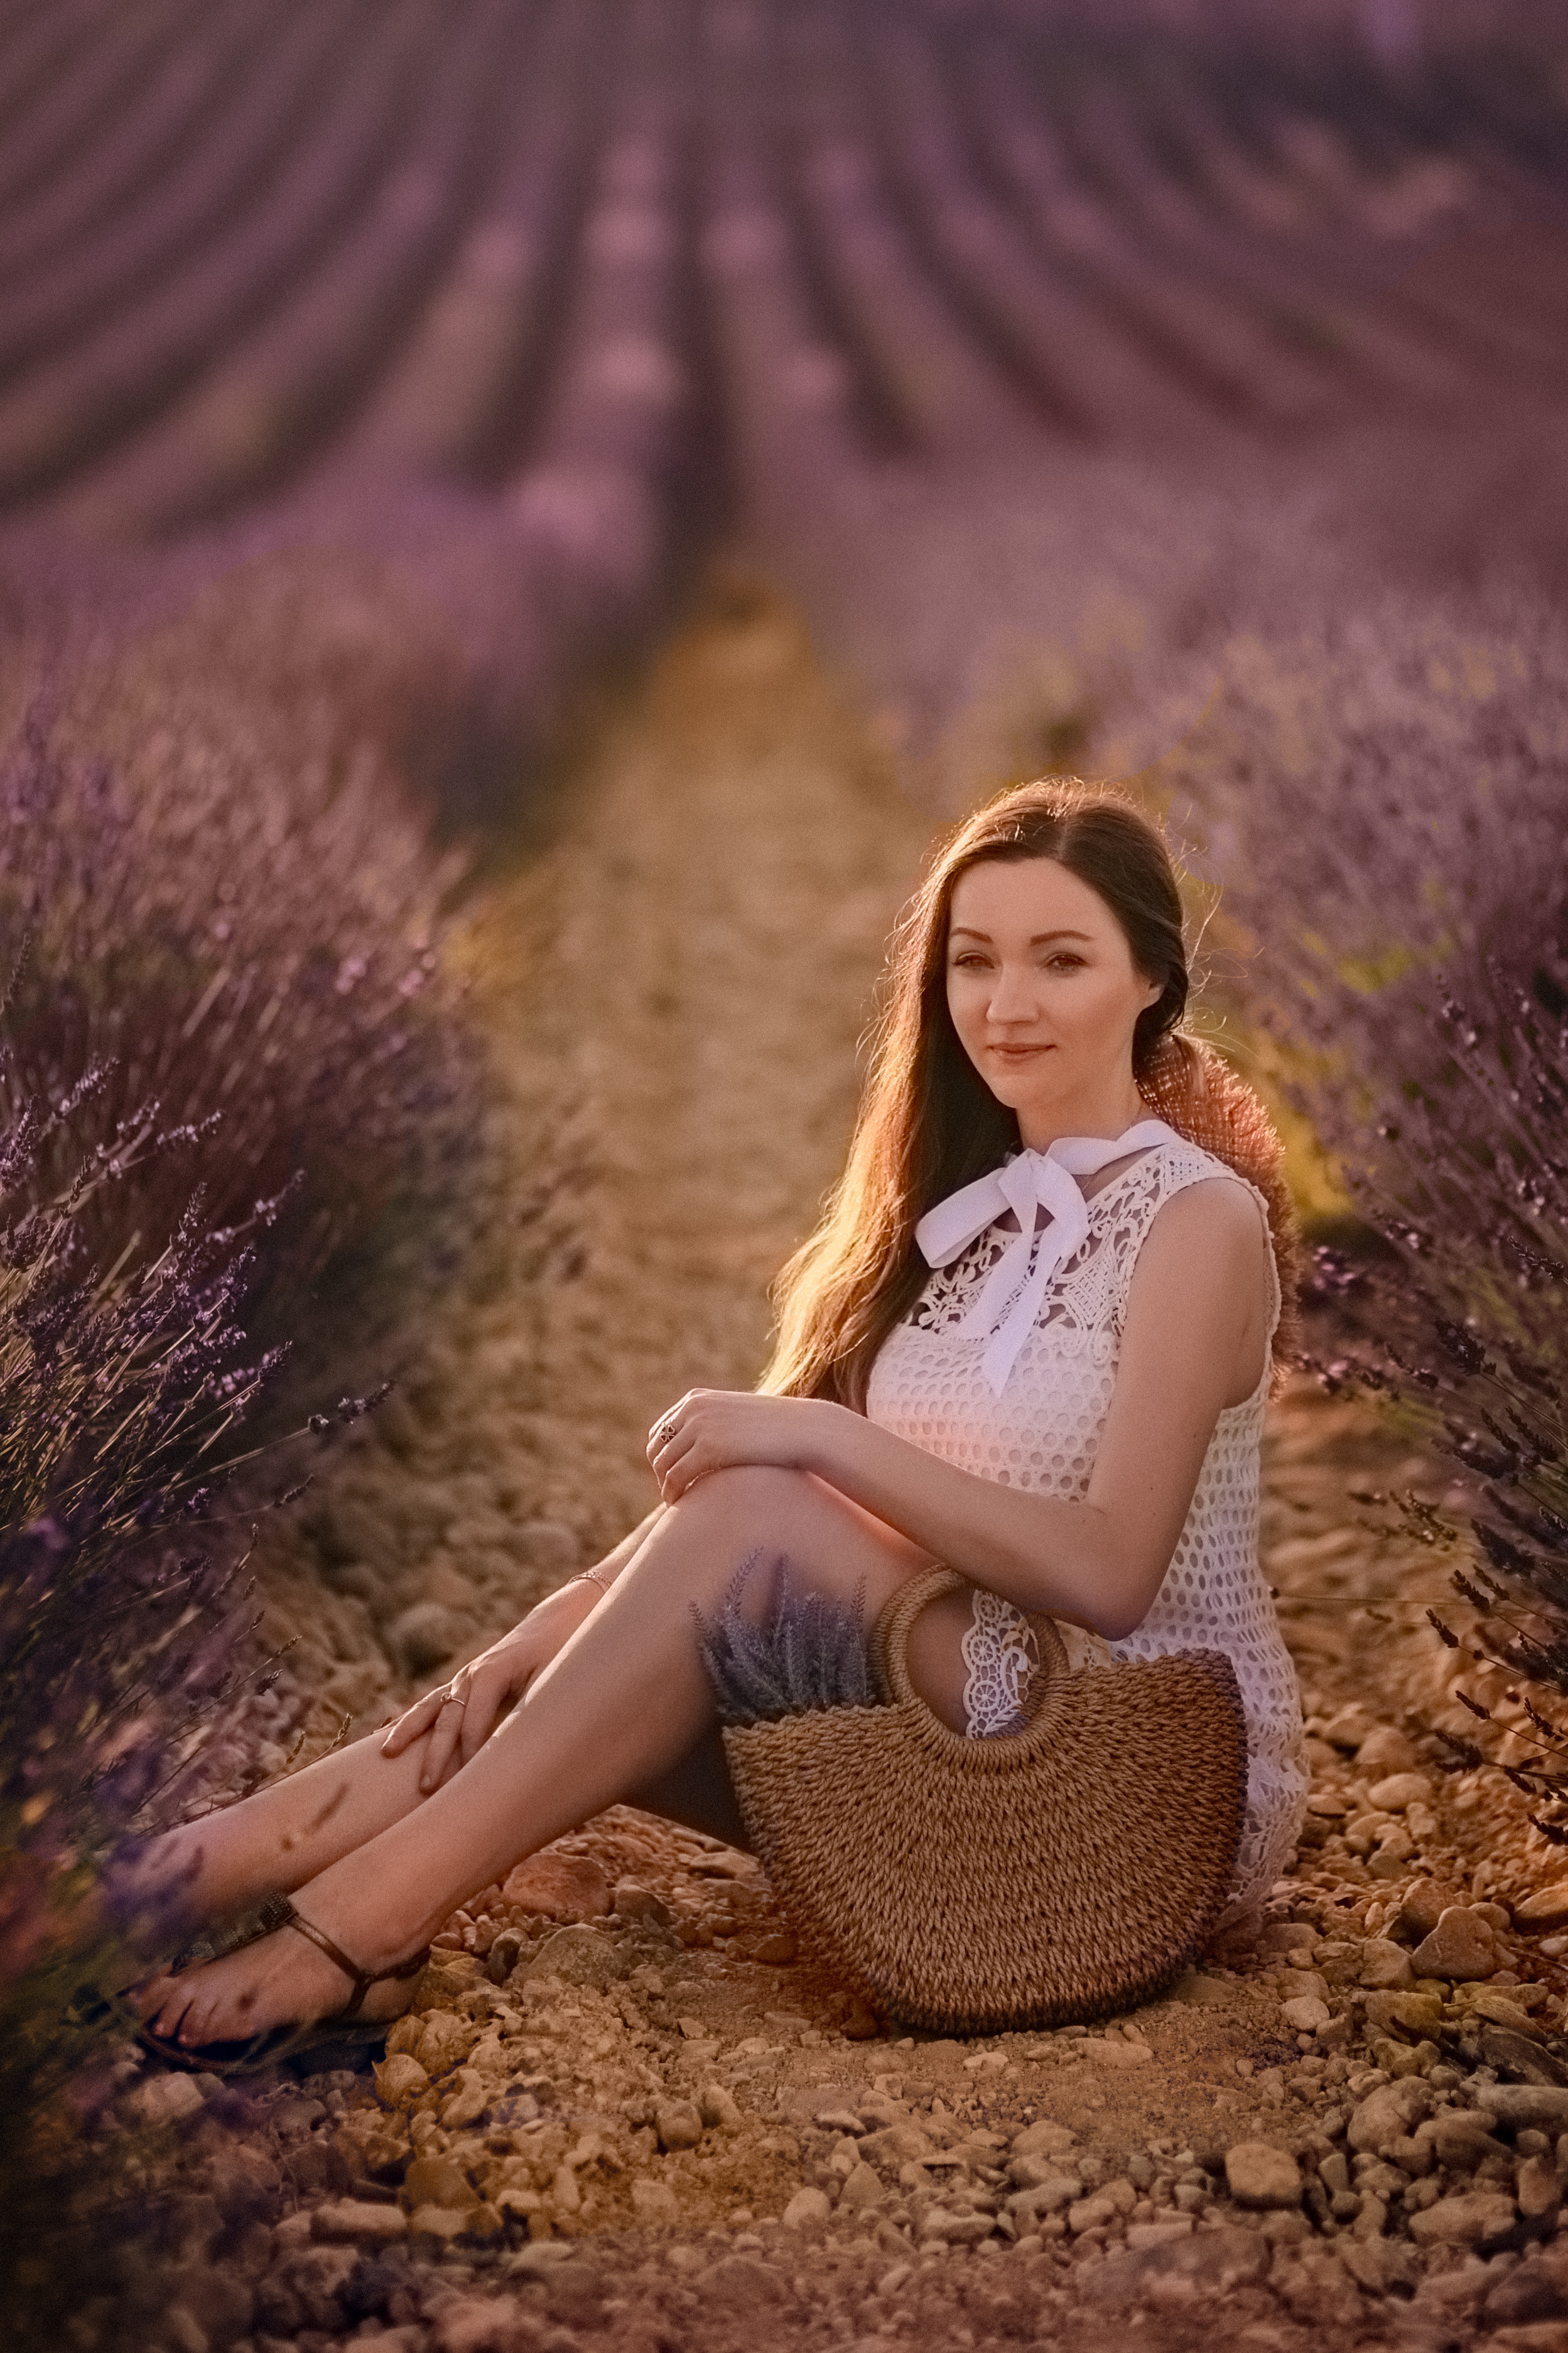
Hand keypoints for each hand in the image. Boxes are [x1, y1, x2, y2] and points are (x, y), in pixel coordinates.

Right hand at [380, 1581, 598, 1792]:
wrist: (558, 1622)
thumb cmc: (562, 1653)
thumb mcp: (554, 1679)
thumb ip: (537, 1708)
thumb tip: (531, 1750)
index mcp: (493, 1673)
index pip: (474, 1719)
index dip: (470, 1750)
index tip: (465, 1782)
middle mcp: (472, 1674)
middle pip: (448, 1718)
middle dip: (436, 1754)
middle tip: (425, 1788)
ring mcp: (464, 1677)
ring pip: (430, 1707)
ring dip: (409, 1732)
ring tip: (386, 1754)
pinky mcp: (464, 1684)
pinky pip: (432, 1703)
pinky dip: (410, 1720)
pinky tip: (388, 1737)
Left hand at [645, 1388, 831, 1501]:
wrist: (804, 1430)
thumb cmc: (777, 1431)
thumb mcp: (739, 1421)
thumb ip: (717, 1428)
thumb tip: (703, 1450)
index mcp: (696, 1400)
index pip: (660, 1432)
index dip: (662, 1458)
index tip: (672, 1479)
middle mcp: (693, 1409)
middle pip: (657, 1449)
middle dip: (661, 1474)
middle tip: (673, 1495)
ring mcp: (700, 1426)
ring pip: (663, 1465)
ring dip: (666, 1487)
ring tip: (678, 1504)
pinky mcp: (709, 1447)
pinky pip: (676, 1476)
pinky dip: (673, 1493)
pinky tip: (681, 1505)